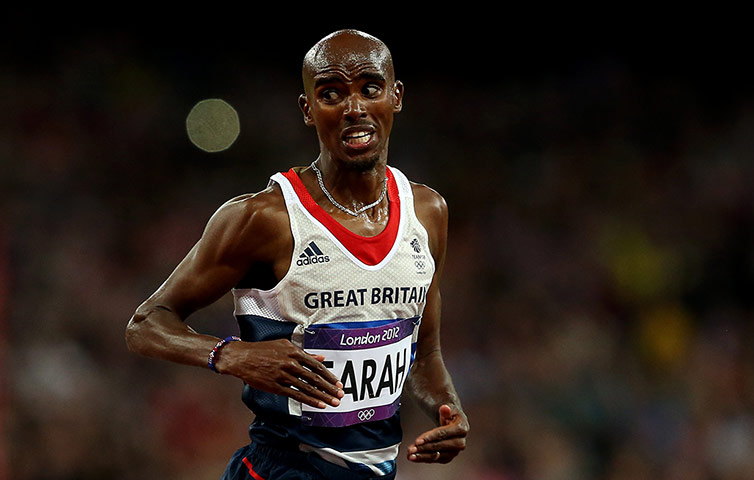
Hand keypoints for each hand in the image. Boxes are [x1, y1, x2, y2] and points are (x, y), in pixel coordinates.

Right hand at [217, 339, 343, 409]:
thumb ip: (304, 353)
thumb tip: (320, 357)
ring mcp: (283, 375)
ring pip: (307, 388)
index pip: (316, 365)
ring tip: (333, 402)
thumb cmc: (262, 350)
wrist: (241, 357)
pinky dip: (309, 400)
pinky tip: (318, 405)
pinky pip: (296, 395)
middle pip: (314, 378)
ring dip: (322, 396)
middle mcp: (290, 363)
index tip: (337, 383)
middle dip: (329, 388)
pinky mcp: (275, 386)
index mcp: (294, 352)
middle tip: (340, 395)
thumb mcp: (284, 346)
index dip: (328, 375)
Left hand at [407, 404, 468, 463]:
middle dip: (424, 448)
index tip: (418, 441)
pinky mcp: (448, 456)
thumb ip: (445, 410)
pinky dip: (424, 459)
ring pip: (438, 456)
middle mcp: (460, 442)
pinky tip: (415, 457)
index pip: (443, 433)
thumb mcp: (448, 409)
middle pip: (440, 446)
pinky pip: (436, 460)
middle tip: (412, 449)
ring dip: (423, 456)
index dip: (430, 437)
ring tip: (411, 455)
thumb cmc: (449, 415)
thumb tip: (445, 408)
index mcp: (461, 428)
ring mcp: (455, 451)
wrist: (452, 422)